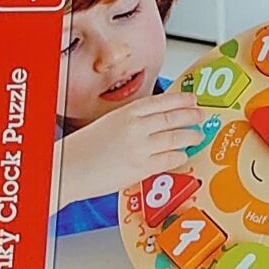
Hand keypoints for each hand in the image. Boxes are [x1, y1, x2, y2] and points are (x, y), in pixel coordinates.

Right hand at [57, 90, 204, 198]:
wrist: (68, 169)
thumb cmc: (83, 149)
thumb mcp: (108, 124)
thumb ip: (130, 122)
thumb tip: (153, 123)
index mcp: (126, 113)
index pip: (160, 101)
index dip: (180, 99)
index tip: (192, 98)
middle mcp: (136, 127)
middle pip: (172, 118)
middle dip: (190, 116)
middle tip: (201, 115)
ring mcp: (140, 147)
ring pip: (175, 138)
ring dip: (190, 136)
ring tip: (197, 135)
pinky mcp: (141, 168)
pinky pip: (168, 160)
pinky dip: (179, 156)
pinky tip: (183, 155)